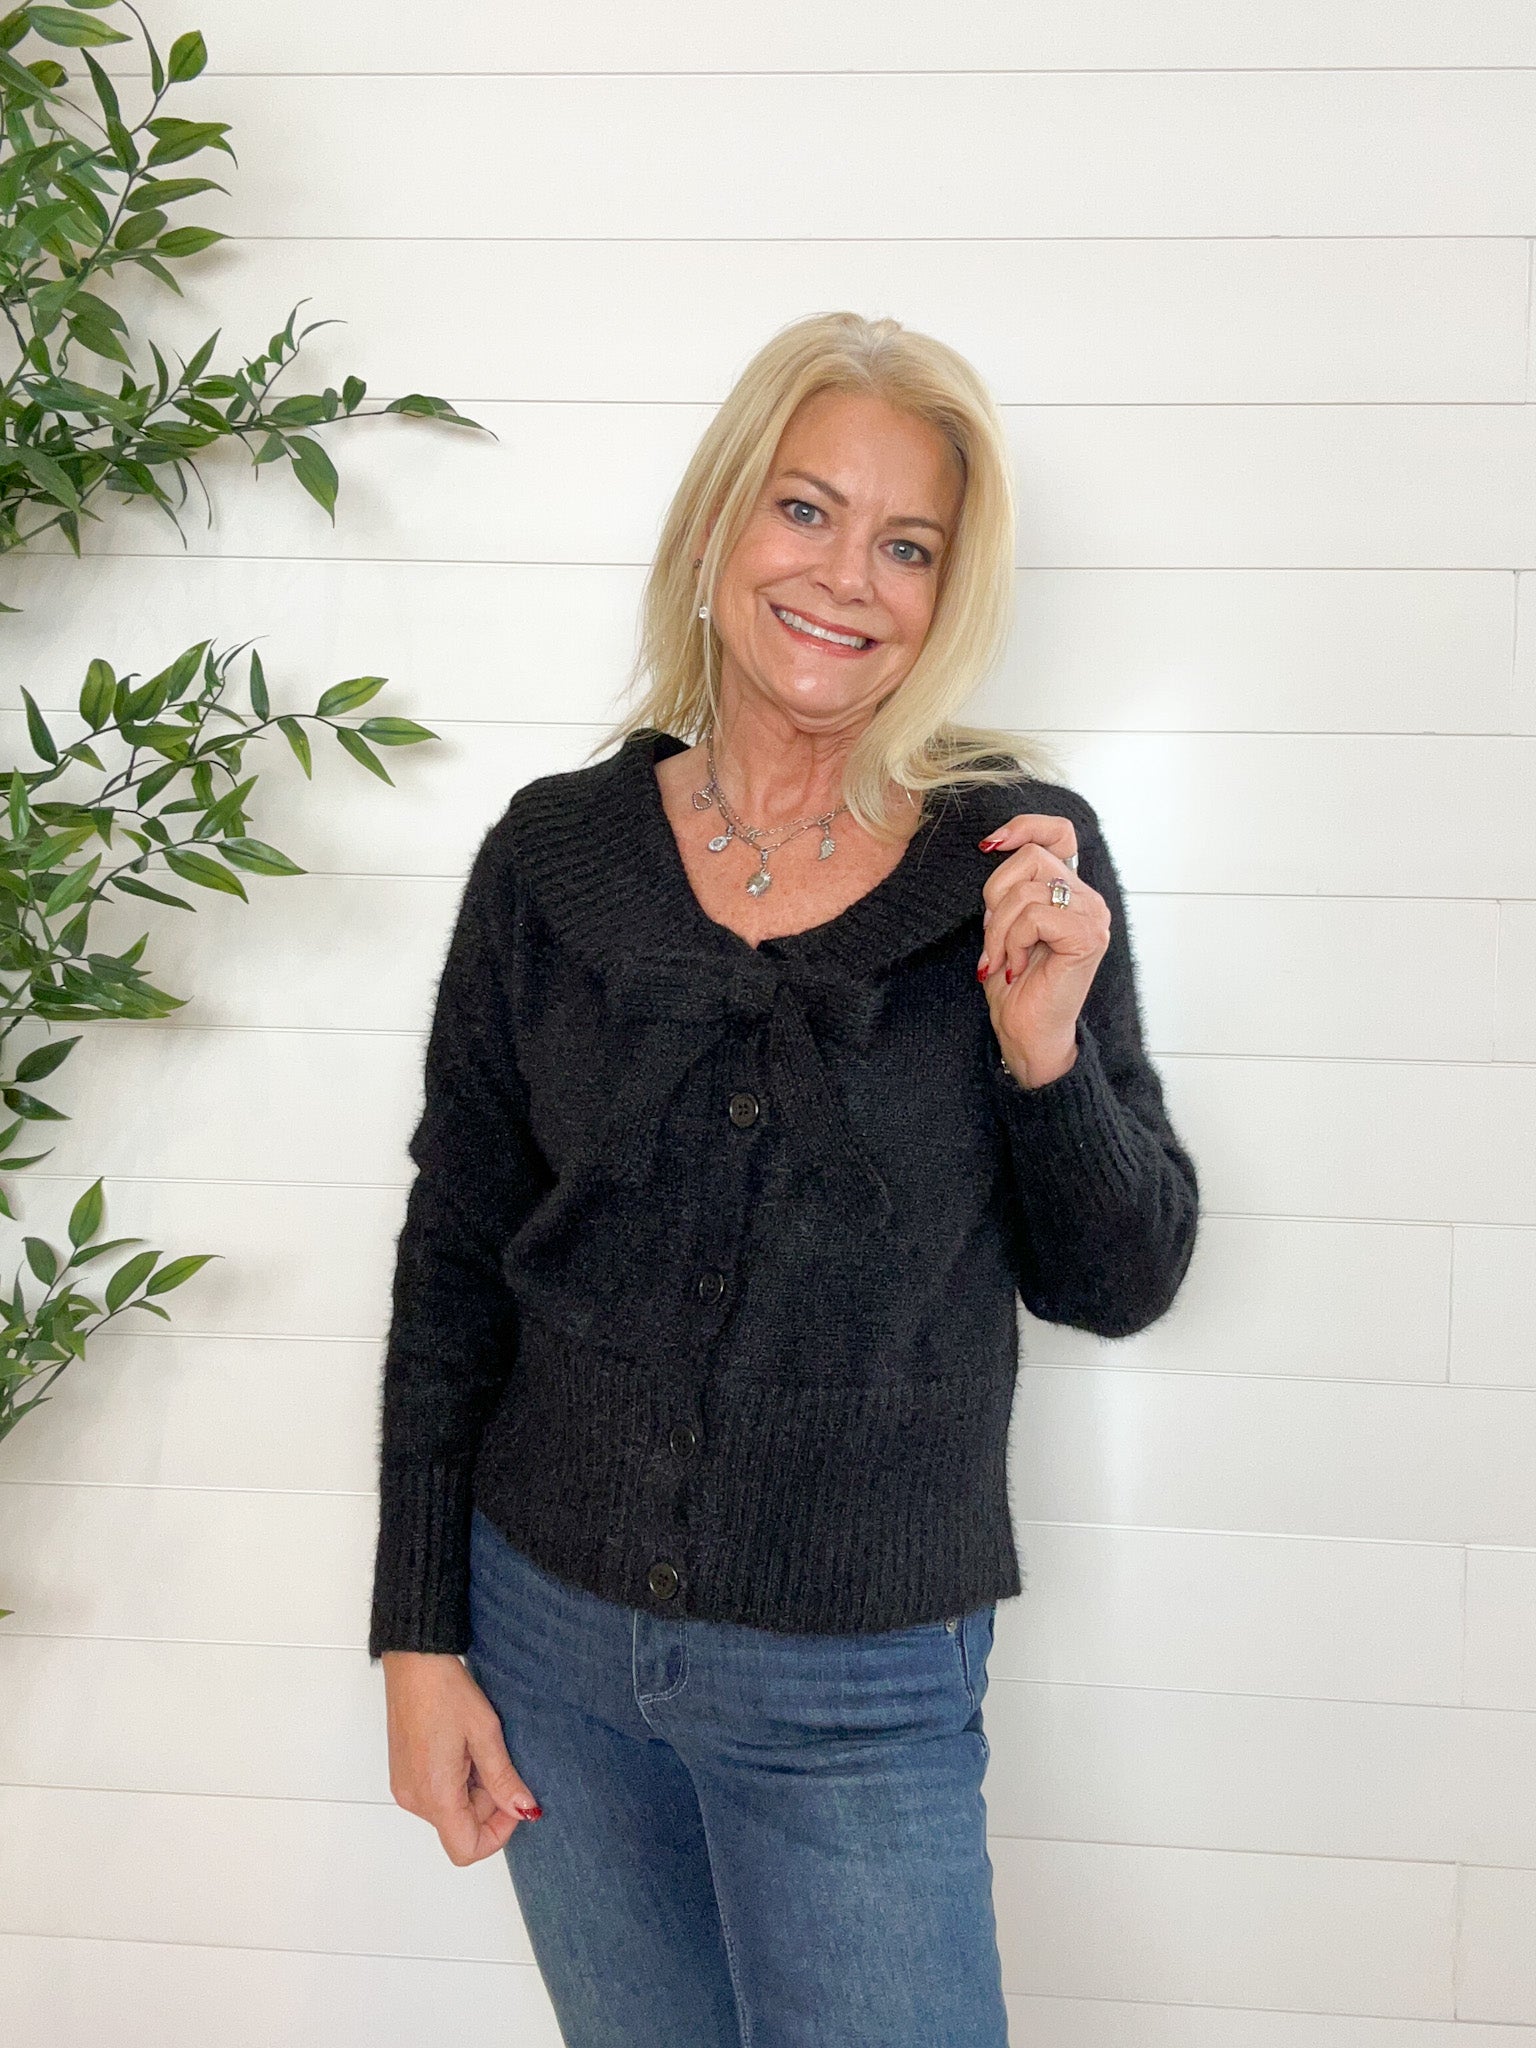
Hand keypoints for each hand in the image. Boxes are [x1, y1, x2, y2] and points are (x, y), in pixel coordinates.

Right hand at [382, 1649, 540, 1865]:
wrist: (413, 1661)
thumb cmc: (444, 1690)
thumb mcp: (485, 1733)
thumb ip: (504, 1779)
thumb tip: (524, 1809)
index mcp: (435, 1794)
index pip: (466, 1849)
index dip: (498, 1833)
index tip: (513, 1801)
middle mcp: (414, 1799)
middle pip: (460, 1829)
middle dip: (488, 1805)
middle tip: (498, 1762)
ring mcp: (406, 1787)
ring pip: (449, 1812)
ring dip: (473, 1792)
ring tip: (478, 1749)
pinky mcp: (403, 1774)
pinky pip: (436, 1795)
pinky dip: (456, 1782)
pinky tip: (463, 1748)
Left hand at [976, 812, 1110, 1087]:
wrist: (1026, 1033)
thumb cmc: (1015, 983)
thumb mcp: (1003, 924)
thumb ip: (1009, 888)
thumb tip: (991, 845)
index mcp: (1070, 890)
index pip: (1059, 832)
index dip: (1024, 826)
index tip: (988, 845)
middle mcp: (1088, 898)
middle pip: (1031, 857)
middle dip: (995, 896)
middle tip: (993, 940)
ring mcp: (1093, 916)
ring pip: (1027, 890)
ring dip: (998, 929)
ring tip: (1001, 960)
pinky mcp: (1088, 937)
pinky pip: (1034, 916)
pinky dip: (1012, 941)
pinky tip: (1015, 967)